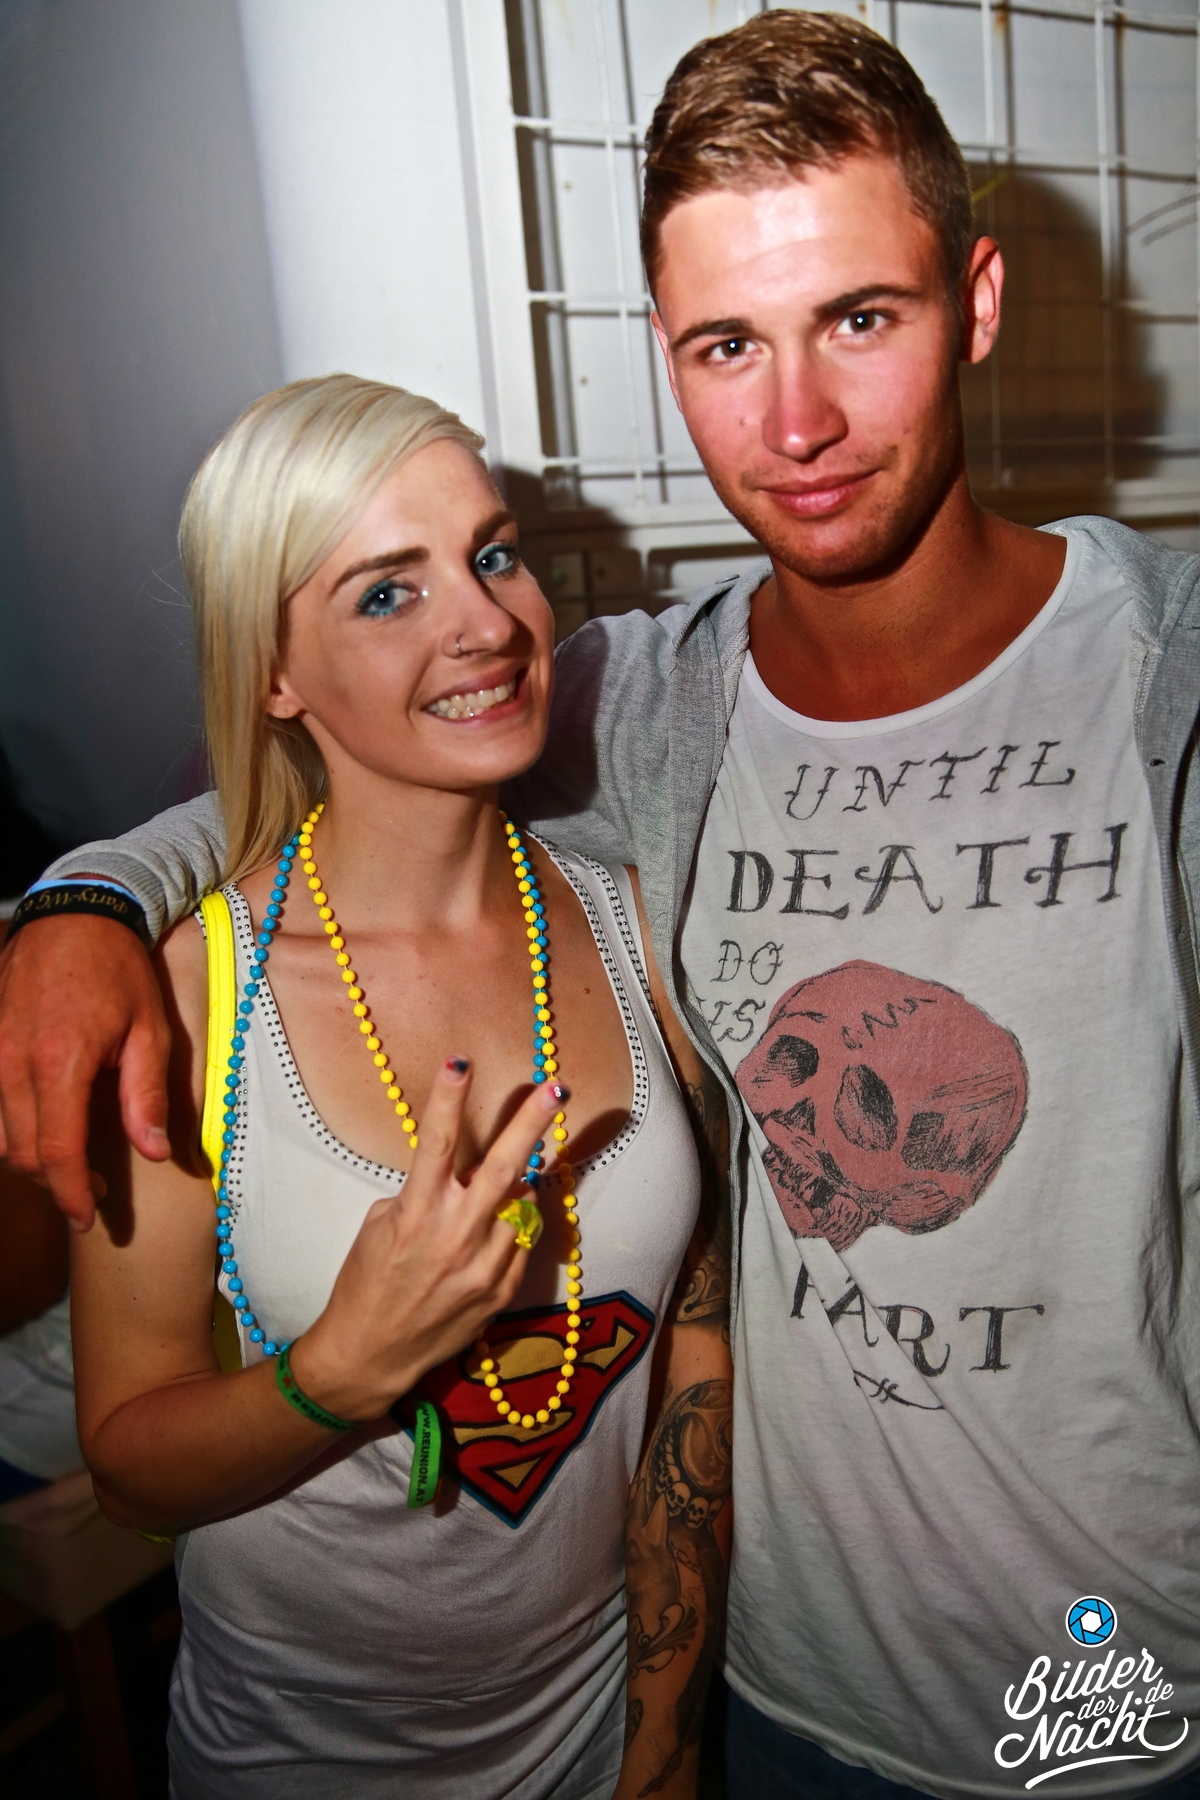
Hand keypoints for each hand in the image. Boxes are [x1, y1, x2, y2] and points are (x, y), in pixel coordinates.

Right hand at [0, 917, 171, 1229]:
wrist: (74, 915)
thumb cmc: (118, 971)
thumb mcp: (149, 1030)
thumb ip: (146, 1095)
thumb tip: (151, 1153)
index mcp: (60, 1062)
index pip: (55, 1152)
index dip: (70, 1195)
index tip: (87, 1220)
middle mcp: (13, 1062)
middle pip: (21, 1152)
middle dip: (54, 1184)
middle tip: (89, 1192)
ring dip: (32, 1158)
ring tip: (70, 1161)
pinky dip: (12, 1127)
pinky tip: (43, 1125)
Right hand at [290, 1059, 566, 1419]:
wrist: (371, 1354)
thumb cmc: (366, 1282)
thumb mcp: (381, 1226)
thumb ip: (425, 1195)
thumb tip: (464, 1176)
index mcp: (417, 1213)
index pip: (438, 1143)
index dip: (449, 1097)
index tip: (461, 1060)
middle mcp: (455, 1236)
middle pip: (505, 1167)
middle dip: (532, 1122)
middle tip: (557, 1088)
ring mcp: (483, 1267)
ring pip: (521, 1205)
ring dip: (517, 1186)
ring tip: (501, 1184)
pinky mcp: (501, 1293)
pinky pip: (520, 1243)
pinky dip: (512, 1226)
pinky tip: (494, 1229)